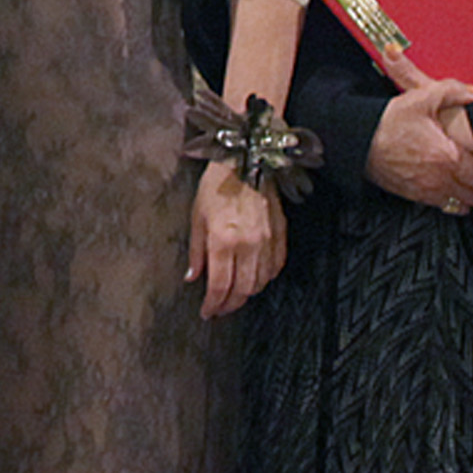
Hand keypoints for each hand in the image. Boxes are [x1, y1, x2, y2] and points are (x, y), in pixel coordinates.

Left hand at [188, 160, 286, 320]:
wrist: (245, 160)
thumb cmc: (217, 185)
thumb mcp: (197, 217)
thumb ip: (196, 252)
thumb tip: (192, 278)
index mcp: (223, 240)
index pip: (219, 286)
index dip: (212, 305)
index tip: (206, 312)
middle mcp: (248, 244)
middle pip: (242, 290)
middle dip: (229, 305)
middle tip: (219, 309)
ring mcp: (267, 241)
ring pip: (260, 283)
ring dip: (246, 294)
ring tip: (234, 295)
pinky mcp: (280, 235)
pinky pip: (275, 268)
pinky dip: (264, 278)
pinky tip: (253, 278)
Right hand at [365, 78, 472, 212]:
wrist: (360, 139)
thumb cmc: (389, 121)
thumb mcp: (424, 97)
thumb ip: (456, 92)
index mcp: (447, 157)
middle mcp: (439, 178)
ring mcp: (426, 190)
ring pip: (460, 204)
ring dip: (469, 197)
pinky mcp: (413, 196)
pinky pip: (442, 207)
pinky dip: (452, 203)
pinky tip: (453, 194)